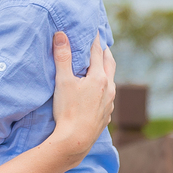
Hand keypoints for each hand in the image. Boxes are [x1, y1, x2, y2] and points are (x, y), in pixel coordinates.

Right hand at [48, 32, 115, 163]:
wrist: (75, 140)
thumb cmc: (68, 110)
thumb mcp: (63, 81)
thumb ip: (62, 57)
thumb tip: (61, 35)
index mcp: (99, 77)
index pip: (98, 53)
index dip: (95, 41)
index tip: (94, 31)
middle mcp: (109, 88)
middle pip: (110, 64)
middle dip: (105, 53)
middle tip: (101, 44)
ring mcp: (110, 102)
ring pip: (111, 81)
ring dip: (106, 71)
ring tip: (99, 66)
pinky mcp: (107, 114)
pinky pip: (108, 96)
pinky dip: (104, 87)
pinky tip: (98, 92)